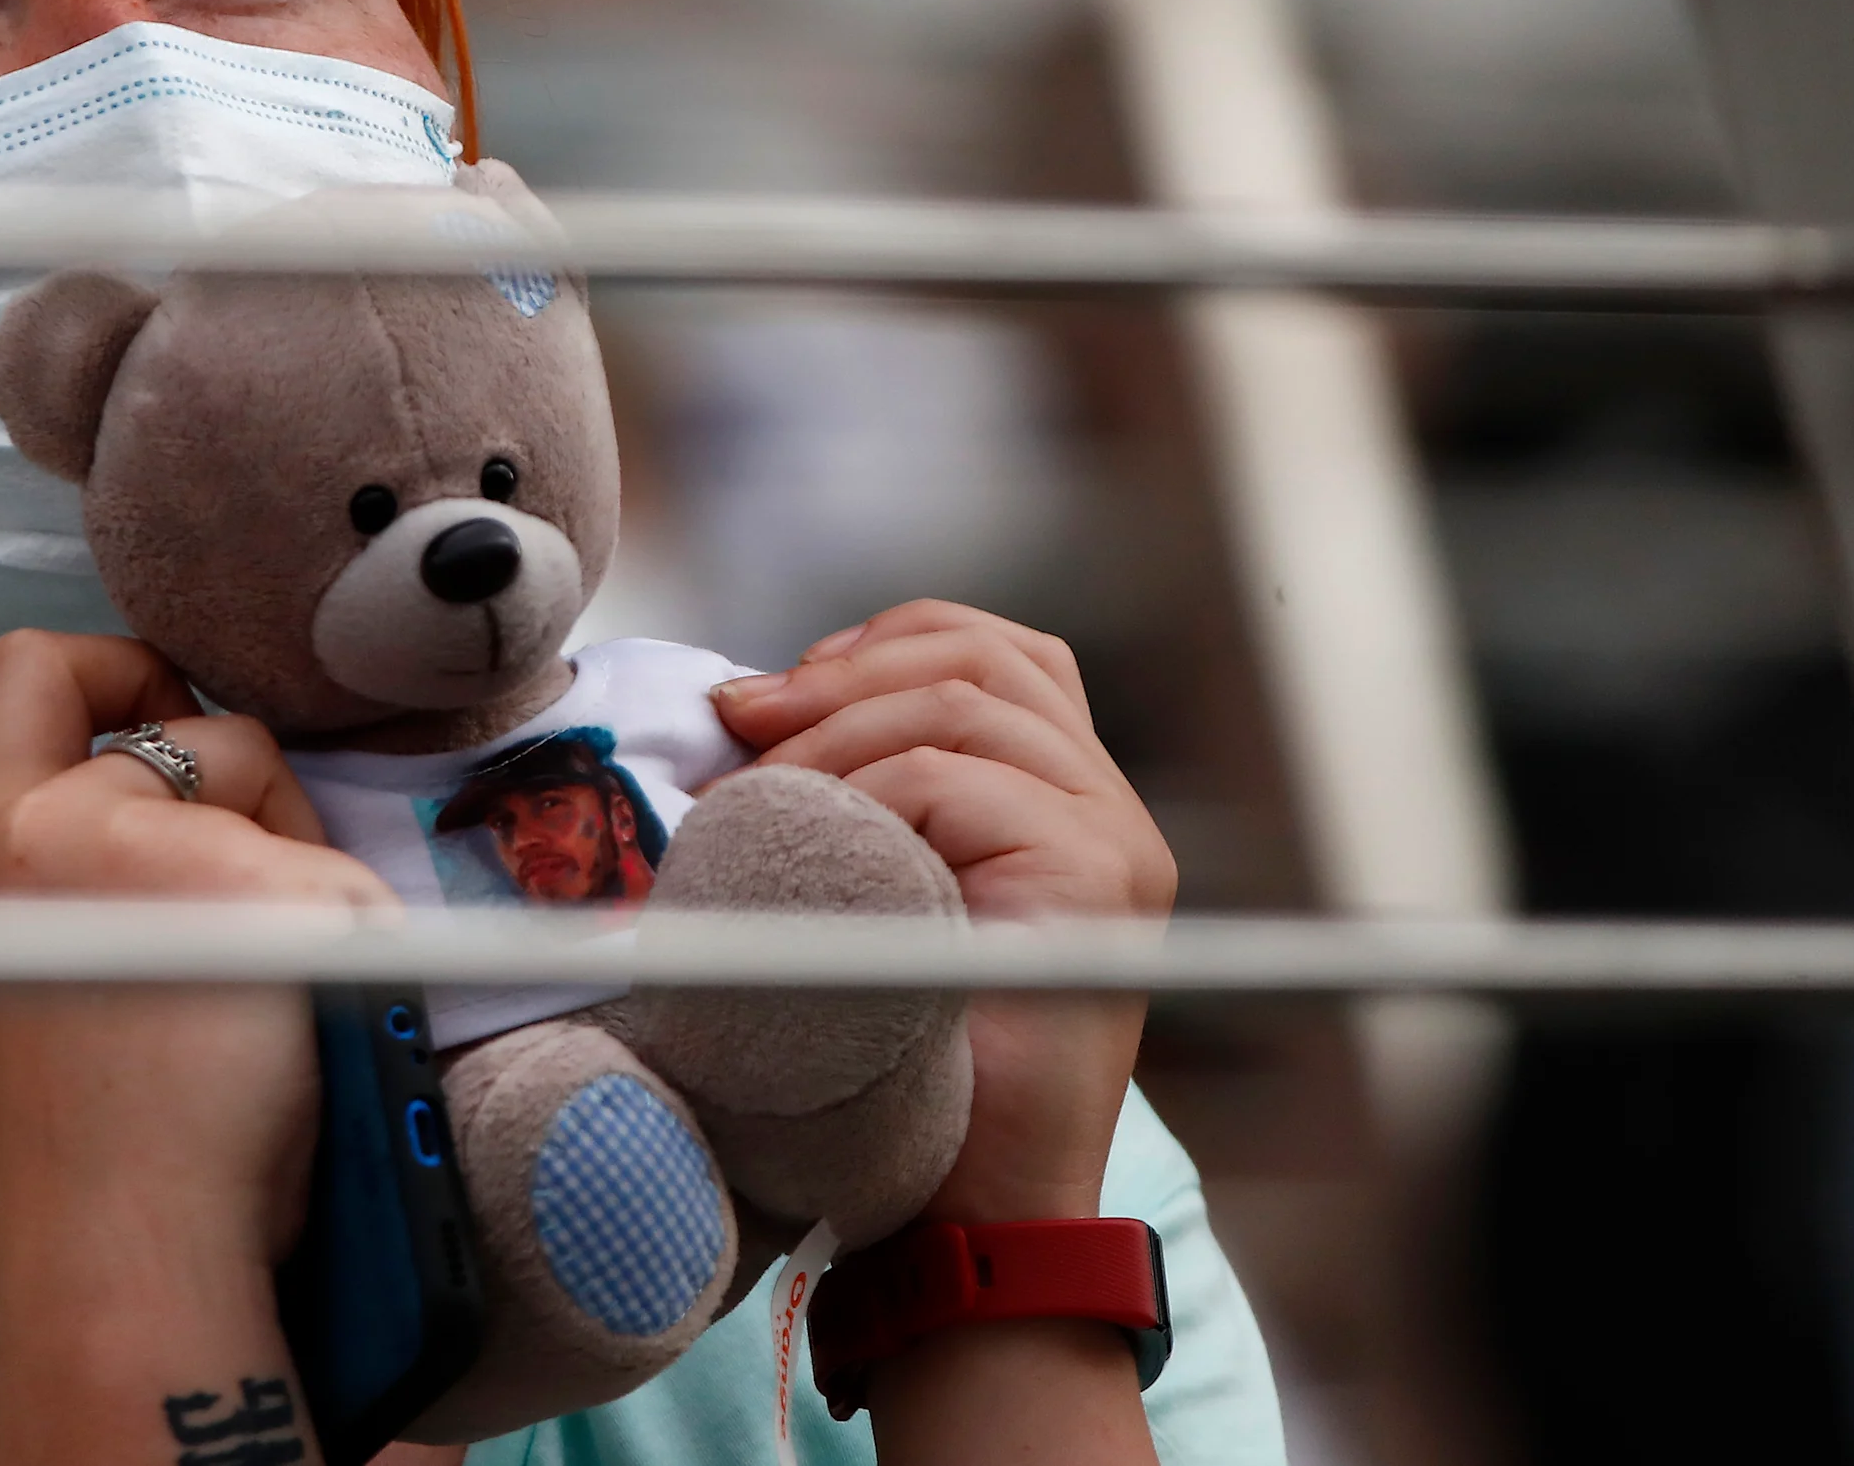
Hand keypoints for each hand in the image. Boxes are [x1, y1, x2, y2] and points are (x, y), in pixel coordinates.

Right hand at [0, 630, 390, 1455]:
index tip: (151, 707)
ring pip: (271, 788)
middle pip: (185, 724)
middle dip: (232, 775)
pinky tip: (307, 1028)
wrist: (127, 1259)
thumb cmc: (84, 1148)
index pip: (22, 673)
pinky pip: (344, 879)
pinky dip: (349, 941)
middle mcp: (54, 823)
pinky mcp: (283, 894)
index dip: (103, 669)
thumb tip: (158, 784)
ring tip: (261, 994)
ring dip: (290, 858)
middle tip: (238, 891)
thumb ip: (57, 868)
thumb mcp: (17, 970)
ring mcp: (170, 849)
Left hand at [711, 601, 1175, 1226]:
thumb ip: (857, 797)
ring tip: (755, 800)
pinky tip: (811, 854)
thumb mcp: (872, 891)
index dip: (875, 644)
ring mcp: (1115, 841)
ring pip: (961, 703)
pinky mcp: (1096, 878)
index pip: (992, 653)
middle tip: (738, 721)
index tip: (768, 695)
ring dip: (831, 736)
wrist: (962, 1209)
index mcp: (1064, 802)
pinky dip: (859, 798)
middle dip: (841, 671)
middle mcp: (1109, 809)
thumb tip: (745, 704)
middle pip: (981, 654)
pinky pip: (951, 780)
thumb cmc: (901, 1063)